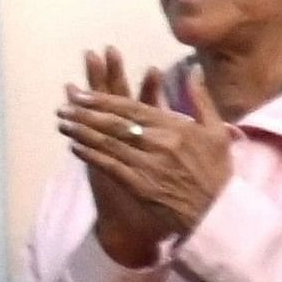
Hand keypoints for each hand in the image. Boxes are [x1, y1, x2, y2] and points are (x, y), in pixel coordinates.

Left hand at [61, 58, 235, 241]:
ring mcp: (147, 165)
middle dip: (86, 114)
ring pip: (108, 144)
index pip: (132, 108)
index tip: (82, 94)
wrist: (219, 212)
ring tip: (62, 123)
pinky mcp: (140, 186)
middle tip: (63, 107)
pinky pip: (110, 167)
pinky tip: (74, 147)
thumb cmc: (216, 171)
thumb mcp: (216, 130)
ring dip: (82, 132)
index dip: (104, 100)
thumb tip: (192, 68)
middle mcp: (158, 143)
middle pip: (115, 124)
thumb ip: (200, 98)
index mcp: (175, 127)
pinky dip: (91, 156)